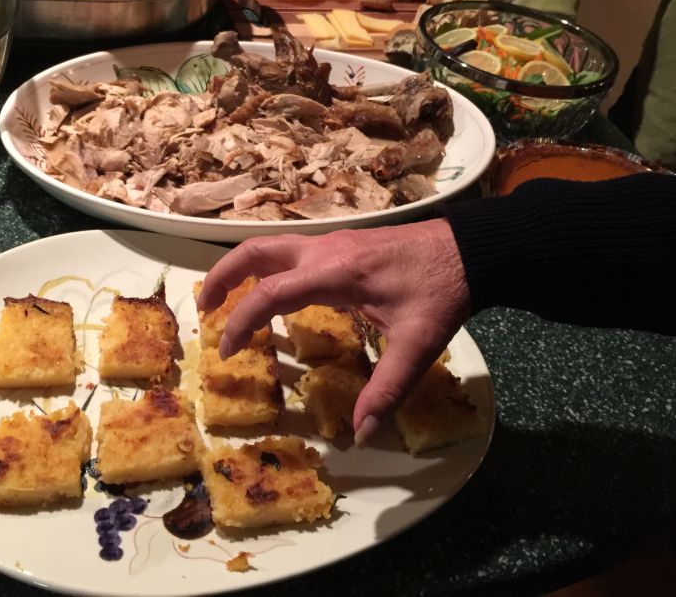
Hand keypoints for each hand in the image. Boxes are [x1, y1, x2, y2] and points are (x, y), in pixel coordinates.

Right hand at [196, 220, 470, 445]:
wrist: (471, 250)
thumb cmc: (443, 292)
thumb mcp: (419, 345)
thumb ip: (388, 389)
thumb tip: (363, 433)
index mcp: (335, 272)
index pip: (269, 293)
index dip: (241, 322)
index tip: (226, 351)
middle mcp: (324, 249)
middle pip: (254, 251)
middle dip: (221, 277)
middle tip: (203, 310)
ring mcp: (331, 242)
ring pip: (269, 245)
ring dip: (240, 269)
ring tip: (224, 300)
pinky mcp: (341, 244)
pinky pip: (288, 251)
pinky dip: (265, 268)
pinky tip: (271, 294)